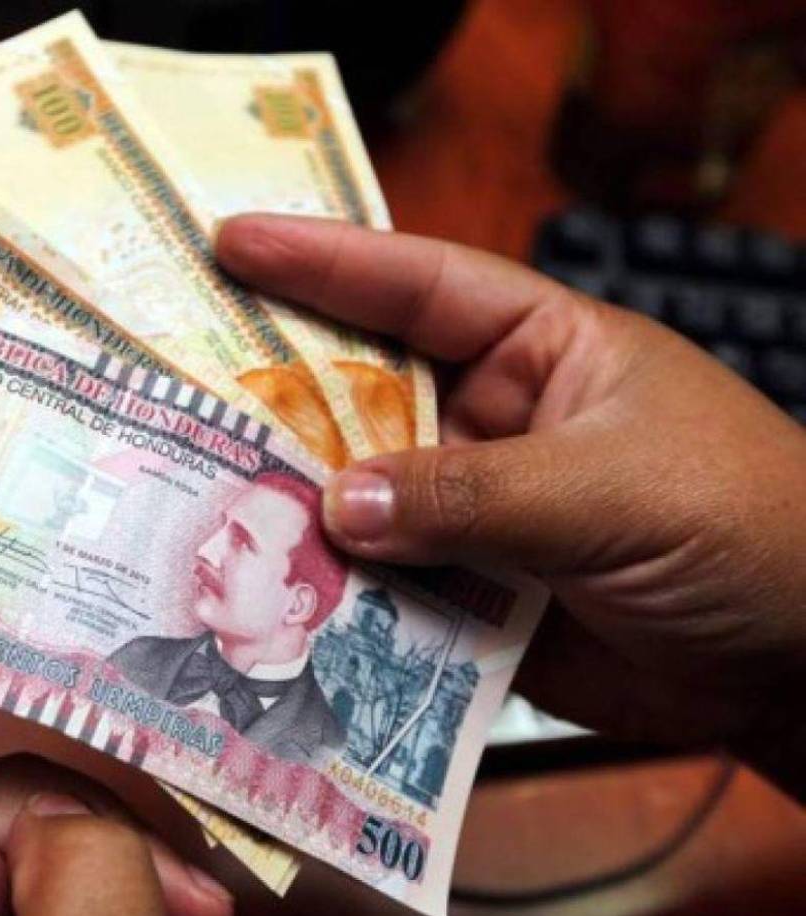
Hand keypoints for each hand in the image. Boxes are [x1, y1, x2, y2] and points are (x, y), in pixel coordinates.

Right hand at [217, 213, 805, 797]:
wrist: (804, 667)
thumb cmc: (750, 529)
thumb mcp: (615, 490)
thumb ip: (478, 494)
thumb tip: (340, 504)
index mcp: (542, 350)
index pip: (420, 286)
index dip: (324, 262)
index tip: (231, 242)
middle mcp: (496, 422)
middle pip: (369, 396)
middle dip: (282, 397)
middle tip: (179, 393)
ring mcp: (480, 511)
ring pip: (367, 498)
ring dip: (300, 509)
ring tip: (204, 505)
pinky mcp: (475, 595)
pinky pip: (388, 586)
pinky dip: (338, 597)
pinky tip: (277, 601)